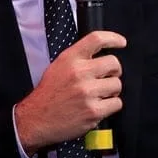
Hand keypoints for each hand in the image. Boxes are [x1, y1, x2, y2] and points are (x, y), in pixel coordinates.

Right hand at [15, 30, 126, 153]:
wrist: (36, 119)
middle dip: (114, 71)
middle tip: (107, 78)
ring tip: (99, 95)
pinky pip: (116, 103)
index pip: (96, 39)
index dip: (113, 38)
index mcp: (69, 59)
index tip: (121, 42)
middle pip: (113, 63)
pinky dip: (110, 106)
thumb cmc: (48, 95)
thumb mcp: (57, 67)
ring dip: (111, 91)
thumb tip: (101, 55)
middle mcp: (79, 73)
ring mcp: (87, 92)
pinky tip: (98, 106)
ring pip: (117, 85)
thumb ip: (78, 59)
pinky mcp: (93, 111)